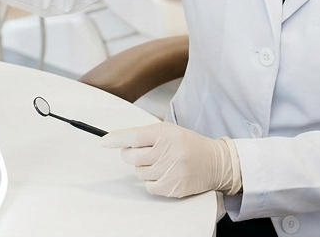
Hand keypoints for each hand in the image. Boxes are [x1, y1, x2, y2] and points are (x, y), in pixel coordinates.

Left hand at [101, 122, 241, 197]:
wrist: (215, 162)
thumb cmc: (188, 144)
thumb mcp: (169, 131)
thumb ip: (146, 135)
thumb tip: (120, 143)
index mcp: (166, 133)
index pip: (135, 135)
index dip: (117, 139)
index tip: (103, 141)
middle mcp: (168, 151)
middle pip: (131, 157)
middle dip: (133, 154)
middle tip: (146, 152)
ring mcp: (171, 171)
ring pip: (139, 173)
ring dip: (145, 168)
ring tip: (162, 163)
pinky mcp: (173, 187)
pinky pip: (149, 187)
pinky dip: (153, 181)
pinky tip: (165, 174)